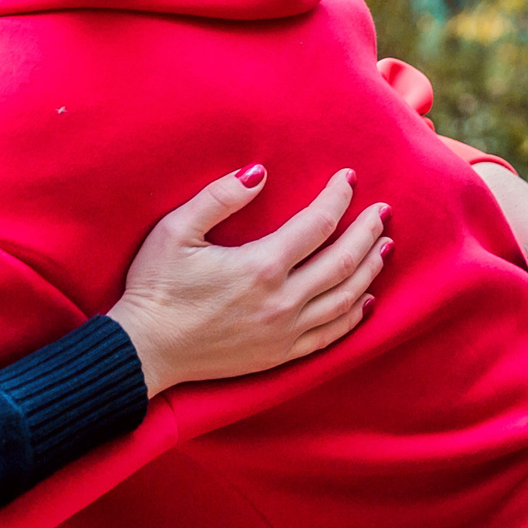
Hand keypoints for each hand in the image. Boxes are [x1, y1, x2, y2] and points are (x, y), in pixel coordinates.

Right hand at [108, 167, 390, 394]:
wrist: (144, 350)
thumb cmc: (155, 287)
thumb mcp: (175, 230)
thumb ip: (219, 197)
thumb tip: (260, 172)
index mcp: (261, 266)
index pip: (317, 224)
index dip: (338, 198)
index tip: (349, 178)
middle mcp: (283, 301)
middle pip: (343, 260)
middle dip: (368, 231)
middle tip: (383, 211)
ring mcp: (285, 332)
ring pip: (346, 298)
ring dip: (370, 269)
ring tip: (384, 246)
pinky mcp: (279, 355)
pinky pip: (331, 335)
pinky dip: (354, 314)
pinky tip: (365, 299)